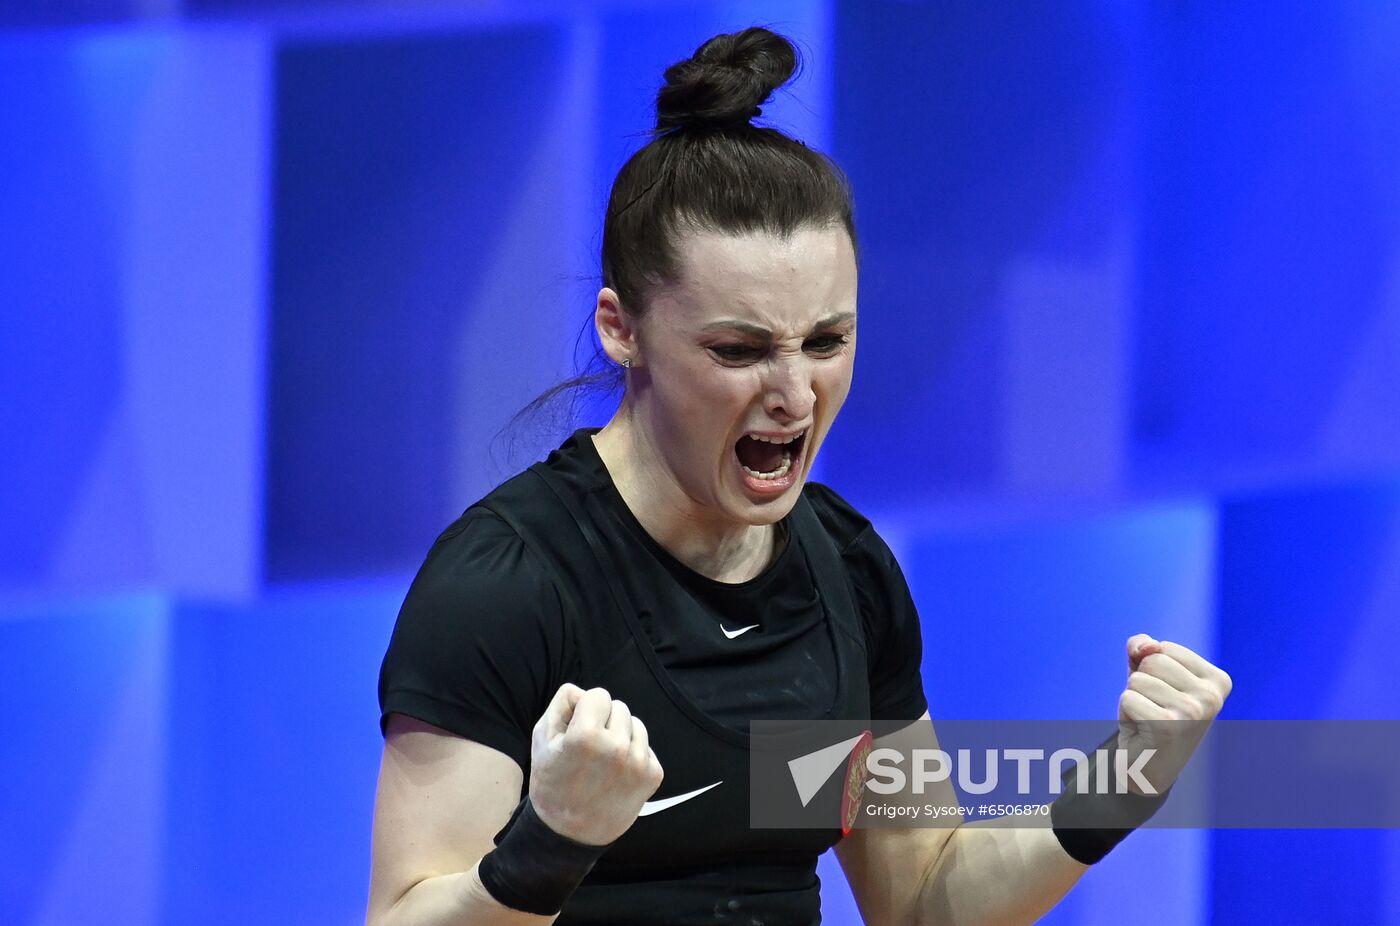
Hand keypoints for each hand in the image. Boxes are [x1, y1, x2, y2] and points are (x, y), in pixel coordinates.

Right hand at [528, 683, 664, 845]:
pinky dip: (632, 753)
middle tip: (589, 748)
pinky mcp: (652, 775)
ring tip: (603, 759)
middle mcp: (616, 747)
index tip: (577, 729)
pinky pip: (645, 745)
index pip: (599, 694)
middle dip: (604, 721)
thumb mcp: (542, 739)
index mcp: (586, 736)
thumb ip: (562, 704)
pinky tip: (616, 772)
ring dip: (620, 734)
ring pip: (635, 723)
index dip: (585, 709)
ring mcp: (637, 762)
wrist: (570, 834)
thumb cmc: (552, 783)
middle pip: (618, 706)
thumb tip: (584, 691)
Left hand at [1117, 634, 1231, 795]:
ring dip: (1134, 699)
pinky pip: (1128, 698)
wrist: (1147, 766)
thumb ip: (1143, 647)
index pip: (1164, 648)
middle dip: (1141, 682)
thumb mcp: (1148, 674)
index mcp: (1217, 681)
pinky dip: (1126, 713)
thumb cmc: (1150, 713)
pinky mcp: (1168, 727)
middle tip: (1153, 708)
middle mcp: (1212, 696)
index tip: (1164, 696)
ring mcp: (1193, 712)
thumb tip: (1146, 645)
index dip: (1150, 670)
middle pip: (1152, 660)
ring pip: (1137, 680)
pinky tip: (1142, 730)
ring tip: (1148, 719)